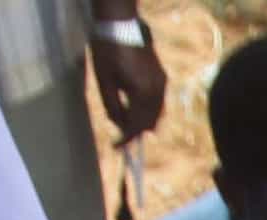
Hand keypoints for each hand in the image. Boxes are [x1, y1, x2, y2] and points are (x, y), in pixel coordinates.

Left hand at [88, 21, 166, 139]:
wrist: (121, 26)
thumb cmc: (108, 52)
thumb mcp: (104, 81)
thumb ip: (112, 106)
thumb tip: (118, 125)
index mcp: (142, 94)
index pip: (136, 125)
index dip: (126, 139)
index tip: (116, 147)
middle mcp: (157, 92)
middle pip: (150, 123)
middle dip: (136, 131)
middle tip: (121, 136)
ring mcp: (162, 85)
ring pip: (157, 113)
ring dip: (144, 121)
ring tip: (128, 122)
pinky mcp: (162, 78)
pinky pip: (159, 102)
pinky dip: (149, 110)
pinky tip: (137, 107)